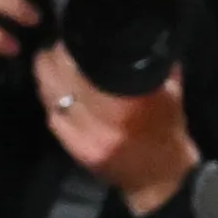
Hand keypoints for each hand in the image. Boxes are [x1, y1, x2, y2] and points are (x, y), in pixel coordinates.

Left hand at [37, 46, 196, 213]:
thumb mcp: (170, 94)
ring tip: (50, 67)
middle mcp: (106, 121)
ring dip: (46, 80)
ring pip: (52, 99)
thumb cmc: (169, 134)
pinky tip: (55, 95)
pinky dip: (51, 103)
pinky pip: (54, 119)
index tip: (69, 38)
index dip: (69, 49)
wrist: (163, 181)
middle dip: (53, 60)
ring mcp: (88, 139)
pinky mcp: (78, 152)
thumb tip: (140, 36)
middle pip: (61, 80)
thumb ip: (155, 65)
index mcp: (130, 103)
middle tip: (55, 50)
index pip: (84, 67)